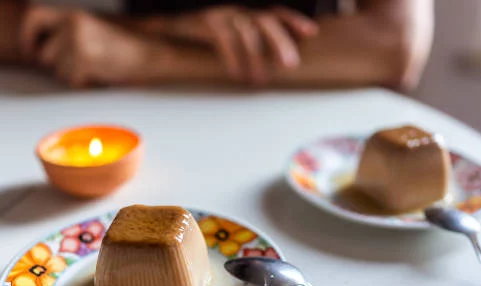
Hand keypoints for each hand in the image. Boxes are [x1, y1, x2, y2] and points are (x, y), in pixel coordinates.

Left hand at [21, 6, 163, 87]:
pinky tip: (100, 75)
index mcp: (73, 15)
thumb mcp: (92, 28)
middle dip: (59, 65)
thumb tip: (41, 49)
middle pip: (45, 55)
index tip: (31, 51)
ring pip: (58, 72)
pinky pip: (73, 81)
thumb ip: (67, 32)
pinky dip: (85, 84)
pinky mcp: (85, 60)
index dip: (27, 37)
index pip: (33, 18)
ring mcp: (78, 42)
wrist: (150, 53)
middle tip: (83, 65)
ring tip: (97, 67)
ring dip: (74, 75)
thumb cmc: (125, 46)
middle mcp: (72, 25)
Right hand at [148, 6, 318, 84]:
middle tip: (290, 65)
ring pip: (247, 33)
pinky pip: (224, 40)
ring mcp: (222, 14)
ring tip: (261, 81)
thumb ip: (249, 42)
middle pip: (266, 21)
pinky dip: (233, 59)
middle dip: (281, 42)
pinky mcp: (206, 22)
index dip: (293, 20)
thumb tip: (271, 64)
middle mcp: (237, 10)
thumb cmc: (202, 34)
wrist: (169, 26)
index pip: (275, 12)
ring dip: (257, 59)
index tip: (311, 33)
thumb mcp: (229, 34)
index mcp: (246, 12)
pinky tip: (237, 75)